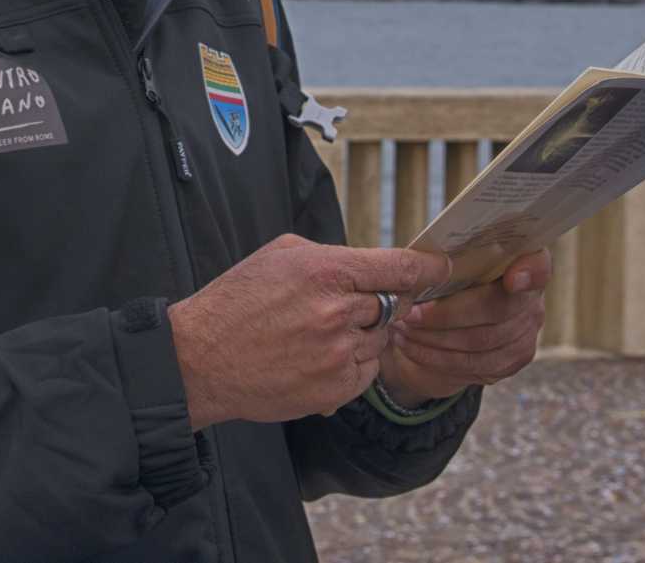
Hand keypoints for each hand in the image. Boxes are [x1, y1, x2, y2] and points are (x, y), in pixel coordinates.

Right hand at [168, 234, 450, 428]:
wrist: (202, 359)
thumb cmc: (239, 300)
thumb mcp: (283, 254)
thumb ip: (336, 256)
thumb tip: (377, 266)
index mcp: (327, 270)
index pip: (399, 267)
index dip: (427, 267)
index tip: (443, 267)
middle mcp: (337, 312)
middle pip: (390, 304)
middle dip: (373, 304)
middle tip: (337, 308)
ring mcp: (338, 354)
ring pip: (379, 340)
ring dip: (361, 336)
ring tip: (317, 334)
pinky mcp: (334, 389)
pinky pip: (367, 373)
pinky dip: (352, 365)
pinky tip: (317, 358)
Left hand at [377, 248, 550, 405]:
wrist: (449, 322)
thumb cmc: (447, 280)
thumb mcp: (447, 262)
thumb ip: (447, 259)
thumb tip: (423, 265)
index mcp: (523, 262)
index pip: (538, 266)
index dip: (529, 272)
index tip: (512, 278)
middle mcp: (533, 300)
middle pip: (498, 309)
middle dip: (447, 313)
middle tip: (410, 312)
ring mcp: (526, 335)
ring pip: (481, 342)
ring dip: (434, 338)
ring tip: (403, 328)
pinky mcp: (511, 362)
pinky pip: (473, 366)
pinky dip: (435, 357)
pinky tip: (411, 346)